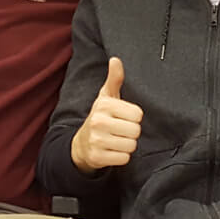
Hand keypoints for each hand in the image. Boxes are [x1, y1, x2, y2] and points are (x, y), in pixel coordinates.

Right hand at [71, 57, 142, 173]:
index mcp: (104, 105)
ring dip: (127, 145)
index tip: (123, 117)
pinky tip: (112, 151)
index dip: (134, 118)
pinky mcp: (97, 157)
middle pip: (136, 131)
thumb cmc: (101, 117)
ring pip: (131, 146)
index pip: (138, 115)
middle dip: (131, 132)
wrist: (81, 143)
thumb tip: (116, 59)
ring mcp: (96, 140)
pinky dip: (121, 157)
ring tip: (116, 140)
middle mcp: (98, 121)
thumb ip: (114, 79)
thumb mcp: (106, 97)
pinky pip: (124, 159)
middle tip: (120, 130)